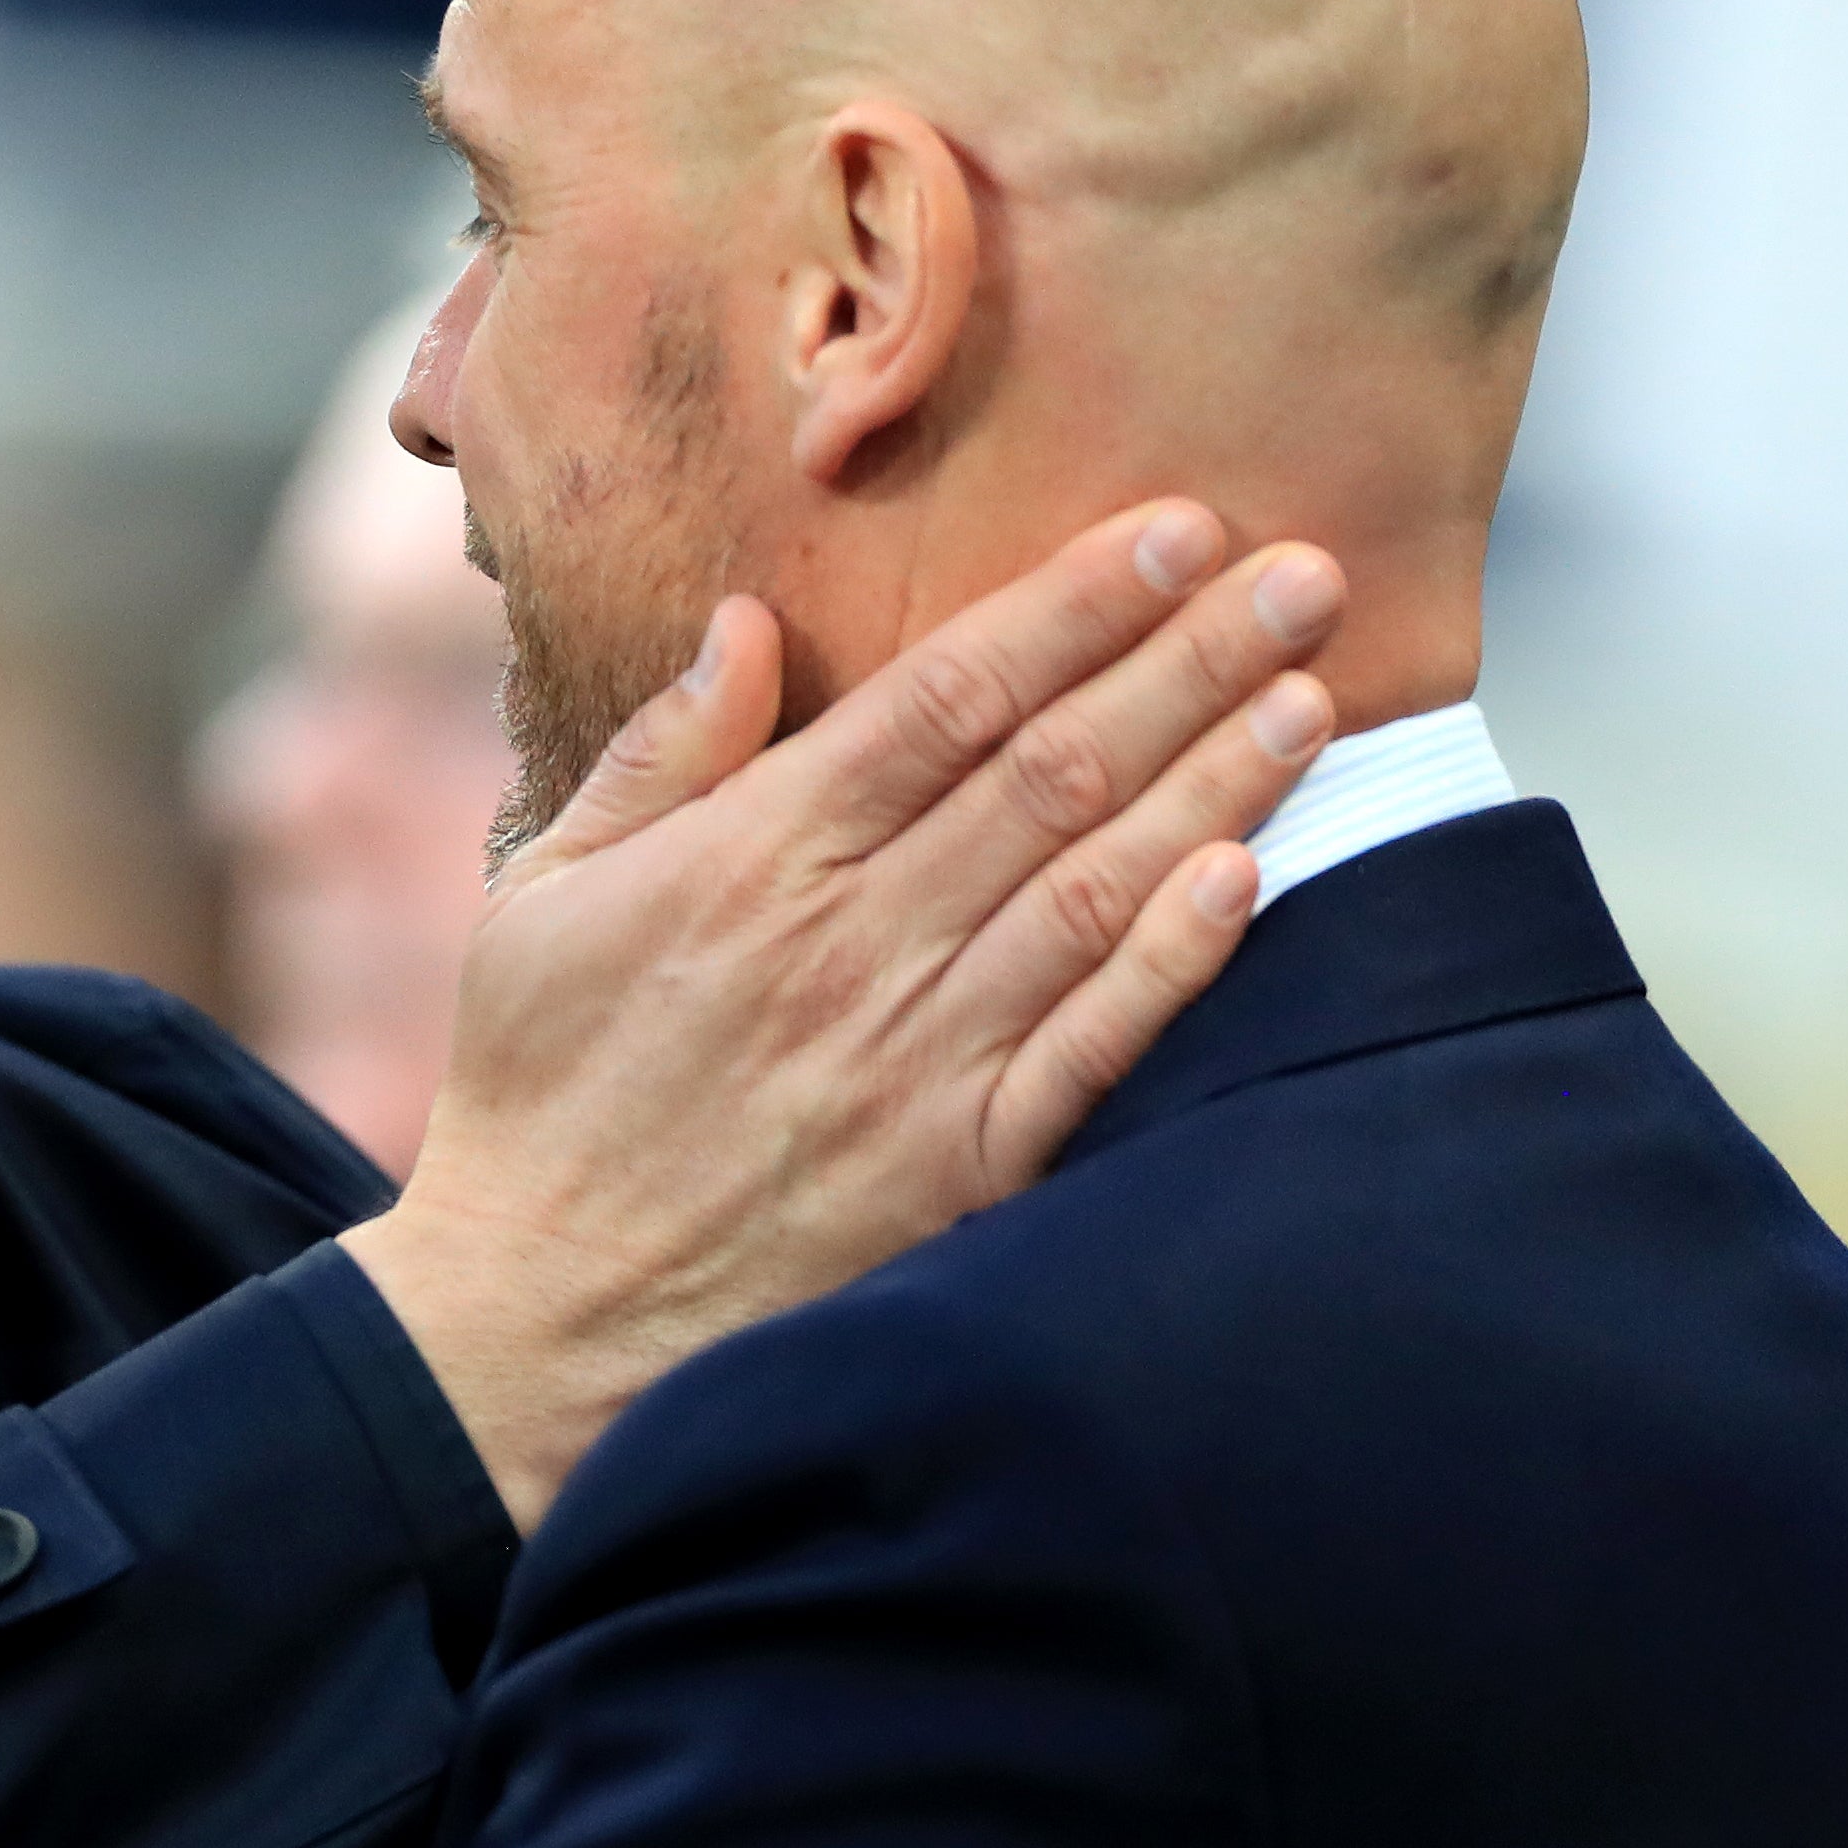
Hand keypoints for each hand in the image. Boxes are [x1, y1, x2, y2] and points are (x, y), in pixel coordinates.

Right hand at [347, 501, 1340, 1523]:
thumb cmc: (536, 1095)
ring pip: (1094, 889)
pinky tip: (1247, 880)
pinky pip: (1088, 1051)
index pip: (947, 695)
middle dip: (1189, 659)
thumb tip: (745, 621)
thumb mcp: (542, 898)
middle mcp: (850, 942)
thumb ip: (656, 756)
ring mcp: (911, 1060)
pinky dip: (1173, 964)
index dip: (1074, 603)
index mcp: (751, 857)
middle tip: (1306, 573)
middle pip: (1053, 769)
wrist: (534, 1319)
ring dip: (1214, 784)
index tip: (1176, 528)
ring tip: (1313, 694)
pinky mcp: (953, 1171)